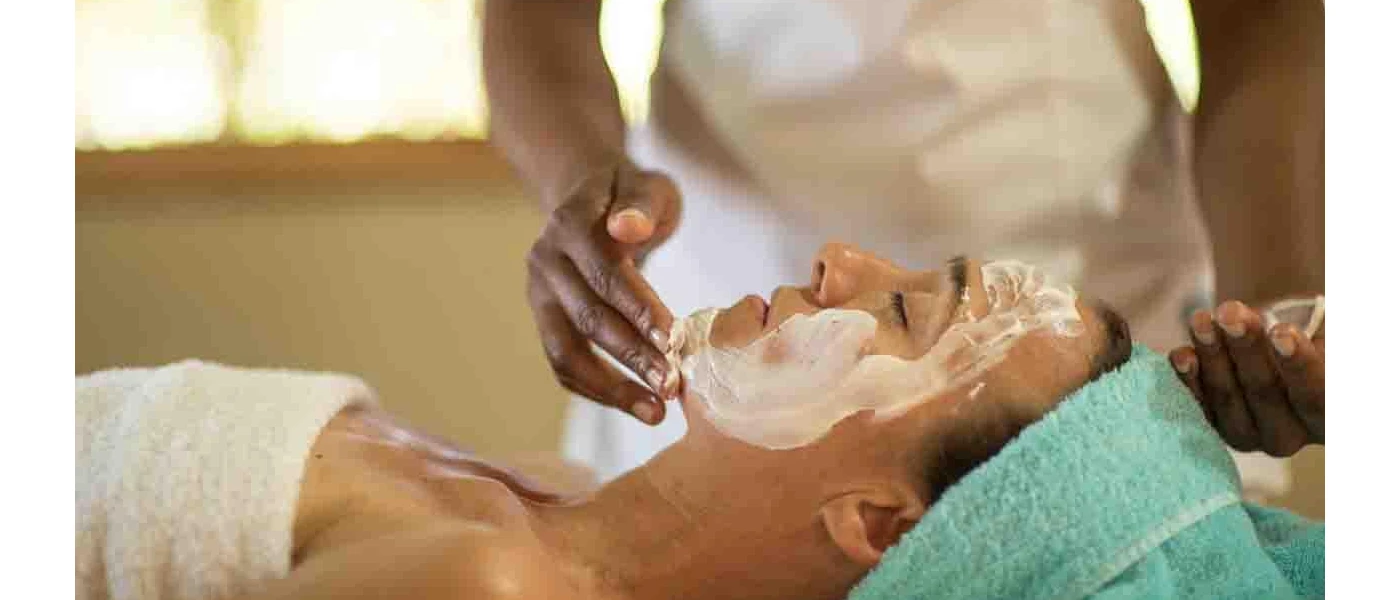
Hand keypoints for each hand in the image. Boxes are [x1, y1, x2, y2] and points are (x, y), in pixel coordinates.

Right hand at [525, 160, 681, 424]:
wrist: (592, 199)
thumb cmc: (631, 197)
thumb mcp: (646, 185)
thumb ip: (642, 204)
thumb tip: (626, 227)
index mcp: (570, 224)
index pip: (605, 274)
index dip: (639, 310)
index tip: (675, 341)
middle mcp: (545, 260)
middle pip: (588, 318)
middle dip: (632, 357)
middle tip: (672, 385)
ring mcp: (539, 294)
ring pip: (567, 352)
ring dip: (612, 387)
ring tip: (655, 411)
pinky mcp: (544, 320)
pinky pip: (564, 365)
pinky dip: (598, 391)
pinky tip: (636, 406)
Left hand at [1169, 299, 1323, 456]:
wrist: (1276, 345)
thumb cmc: (1313, 336)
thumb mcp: (1327, 335)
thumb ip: (1317, 338)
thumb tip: (1293, 330)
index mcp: (1332, 415)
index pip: (1318, 394)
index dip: (1299, 364)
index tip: (1281, 332)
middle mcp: (1293, 435)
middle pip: (1266, 392)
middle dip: (1245, 348)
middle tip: (1229, 313)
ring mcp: (1249, 434)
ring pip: (1227, 396)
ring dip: (1212, 354)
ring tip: (1203, 319)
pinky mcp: (1214, 425)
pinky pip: (1197, 404)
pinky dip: (1187, 378)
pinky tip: (1180, 355)